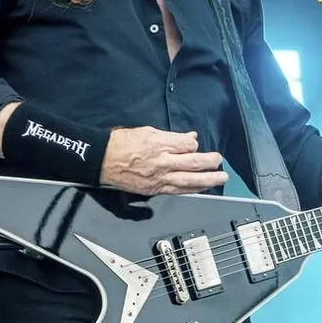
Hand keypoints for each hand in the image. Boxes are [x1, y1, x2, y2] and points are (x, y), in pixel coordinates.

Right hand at [100, 127, 228, 195]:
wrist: (102, 160)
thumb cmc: (121, 144)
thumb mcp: (147, 131)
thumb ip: (171, 136)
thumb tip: (189, 138)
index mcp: (158, 145)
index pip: (186, 145)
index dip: (193, 144)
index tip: (193, 144)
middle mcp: (161, 163)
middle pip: (192, 163)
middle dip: (209, 163)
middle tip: (219, 161)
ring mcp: (158, 179)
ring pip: (188, 181)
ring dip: (207, 180)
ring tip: (220, 178)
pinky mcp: (154, 190)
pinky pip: (177, 191)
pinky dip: (192, 189)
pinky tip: (202, 188)